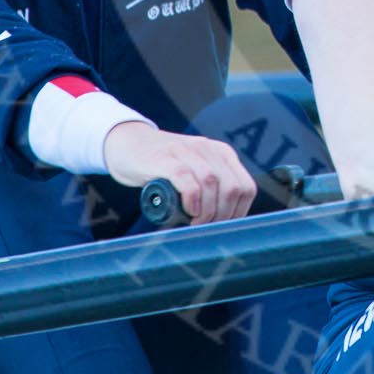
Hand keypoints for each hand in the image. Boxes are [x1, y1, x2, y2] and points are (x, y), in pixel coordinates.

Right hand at [101, 122, 256, 223]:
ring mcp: (186, 151)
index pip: (246, 187)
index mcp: (221, 153)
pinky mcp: (164, 158)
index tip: (224, 228)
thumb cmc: (162, 168)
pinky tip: (188, 211)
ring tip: (195, 224)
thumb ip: (211, 190)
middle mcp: (207, 149)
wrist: (127, 144)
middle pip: (232, 187)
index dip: (239, 213)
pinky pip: (185, 178)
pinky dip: (191, 198)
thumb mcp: (194, 173)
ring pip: (211, 183)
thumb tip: (224, 227)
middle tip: (207, 229)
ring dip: (207, 211)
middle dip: (223, 215)